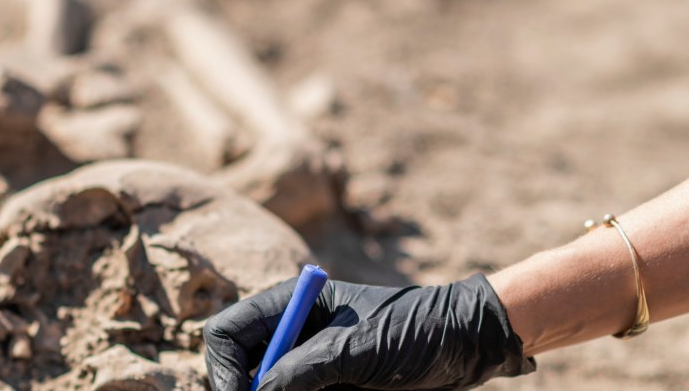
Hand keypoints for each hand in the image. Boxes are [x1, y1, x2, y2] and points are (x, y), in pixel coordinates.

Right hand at [204, 274, 534, 390]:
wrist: (467, 345)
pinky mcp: (329, 389)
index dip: (221, 369)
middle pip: (239, 371)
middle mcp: (293, 335)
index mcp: (291, 305)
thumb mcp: (356, 348)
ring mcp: (310, 365)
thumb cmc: (417, 330)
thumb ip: (302, 370)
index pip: (228, 334)